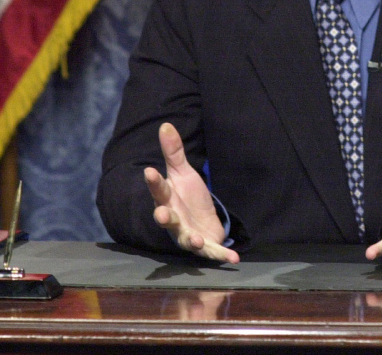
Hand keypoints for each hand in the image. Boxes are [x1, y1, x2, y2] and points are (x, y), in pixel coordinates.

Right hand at [144, 122, 239, 263]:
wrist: (200, 220)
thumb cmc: (186, 196)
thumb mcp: (182, 173)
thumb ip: (174, 152)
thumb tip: (165, 124)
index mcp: (168, 199)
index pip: (159, 188)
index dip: (154, 181)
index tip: (149, 170)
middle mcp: (174, 219)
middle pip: (166, 218)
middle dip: (163, 217)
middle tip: (160, 214)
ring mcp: (187, 234)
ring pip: (186, 239)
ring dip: (191, 240)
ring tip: (195, 240)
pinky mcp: (204, 245)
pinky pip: (212, 252)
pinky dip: (222, 255)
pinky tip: (233, 258)